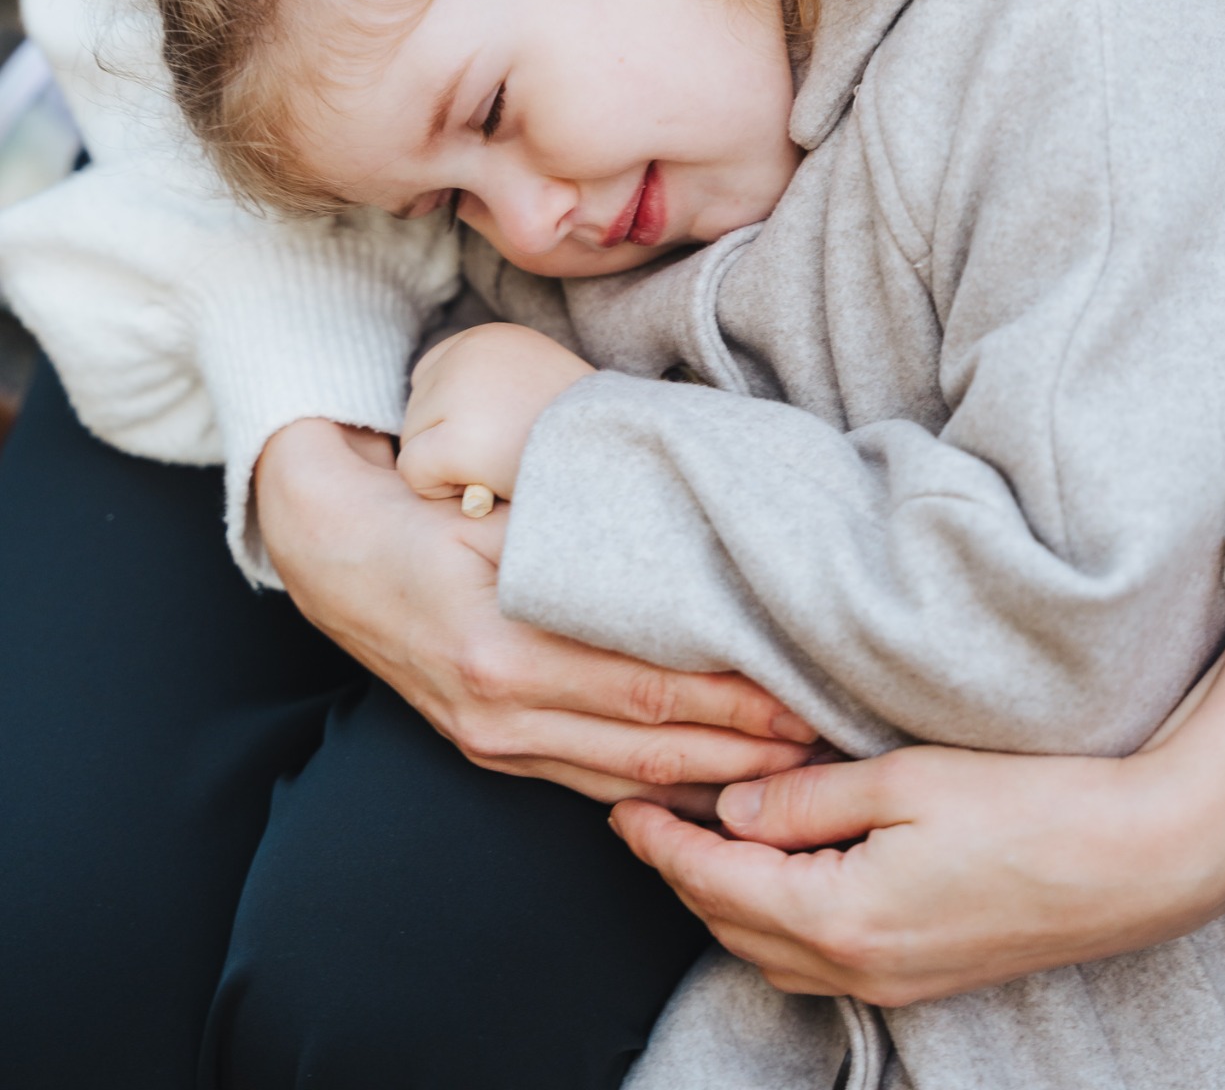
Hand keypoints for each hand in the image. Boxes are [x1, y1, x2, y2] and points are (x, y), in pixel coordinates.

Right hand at [256, 416, 818, 805]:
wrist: (324, 548)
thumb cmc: (414, 509)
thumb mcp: (490, 508)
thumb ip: (578, 533)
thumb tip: (683, 537)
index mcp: (504, 650)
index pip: (648, 690)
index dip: (733, 700)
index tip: (804, 690)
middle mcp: (501, 713)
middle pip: (650, 748)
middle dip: (746, 750)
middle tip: (828, 738)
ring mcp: (492, 740)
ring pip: (625, 779)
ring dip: (713, 779)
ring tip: (791, 768)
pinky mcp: (489, 749)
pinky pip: (586, 781)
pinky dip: (656, 787)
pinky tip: (709, 784)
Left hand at [399, 323, 591, 505]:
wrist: (615, 463)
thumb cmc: (581, 437)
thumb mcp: (539, 385)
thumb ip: (495, 385)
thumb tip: (448, 412)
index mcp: (493, 336)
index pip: (430, 374)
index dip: (453, 415)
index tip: (496, 431)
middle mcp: (471, 352)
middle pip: (417, 408)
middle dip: (447, 441)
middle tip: (502, 455)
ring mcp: (460, 395)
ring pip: (413, 441)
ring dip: (445, 466)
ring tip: (499, 468)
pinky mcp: (455, 441)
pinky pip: (415, 472)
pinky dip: (440, 490)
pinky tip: (483, 487)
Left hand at [612, 594, 1224, 1002]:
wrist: (1136, 860)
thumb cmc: (1028, 807)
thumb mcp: (902, 779)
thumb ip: (805, 797)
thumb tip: (733, 808)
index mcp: (843, 917)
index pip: (716, 884)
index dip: (661, 844)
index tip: (621, 808)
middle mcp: (861, 966)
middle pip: (733, 928)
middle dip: (683, 875)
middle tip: (649, 813)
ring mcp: (897, 980)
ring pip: (774, 952)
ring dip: (728, 901)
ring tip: (704, 838)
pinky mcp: (926, 974)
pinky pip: (820, 960)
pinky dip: (779, 920)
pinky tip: (782, 872)